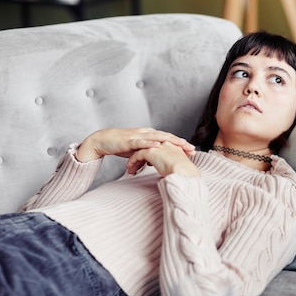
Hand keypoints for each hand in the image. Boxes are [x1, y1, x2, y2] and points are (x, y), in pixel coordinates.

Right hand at [76, 128, 195, 161]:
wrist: (103, 140)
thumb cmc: (121, 146)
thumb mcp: (138, 151)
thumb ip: (148, 155)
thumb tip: (156, 162)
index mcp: (149, 135)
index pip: (168, 139)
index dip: (180, 144)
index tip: (192, 151)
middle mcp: (146, 133)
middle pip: (167, 137)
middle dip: (180, 143)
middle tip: (193, 149)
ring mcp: (138, 136)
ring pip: (157, 137)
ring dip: (170, 140)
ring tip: (182, 144)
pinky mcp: (129, 140)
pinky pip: (141, 141)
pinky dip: (150, 142)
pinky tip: (158, 144)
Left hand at [126, 141, 199, 176]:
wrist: (184, 172)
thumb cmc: (185, 172)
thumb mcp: (181, 166)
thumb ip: (175, 164)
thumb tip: (173, 171)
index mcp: (173, 146)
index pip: (159, 147)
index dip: (154, 155)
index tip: (150, 162)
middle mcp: (165, 143)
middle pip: (150, 147)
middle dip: (143, 156)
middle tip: (138, 164)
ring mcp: (157, 145)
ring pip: (142, 150)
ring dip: (136, 160)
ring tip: (132, 168)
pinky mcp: (150, 151)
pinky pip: (137, 155)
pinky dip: (133, 162)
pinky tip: (130, 169)